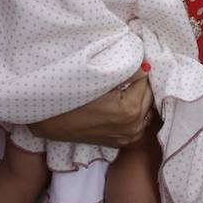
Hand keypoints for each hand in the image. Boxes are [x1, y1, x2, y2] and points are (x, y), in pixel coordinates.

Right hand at [29, 68, 154, 147]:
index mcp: (130, 108)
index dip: (137, 67)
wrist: (52, 121)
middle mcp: (134, 125)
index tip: (131, 60)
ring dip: (141, 97)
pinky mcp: (123, 141)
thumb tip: (145, 64)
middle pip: (149, 95)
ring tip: (127, 86)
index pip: (145, 79)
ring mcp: (129, 136)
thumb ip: (126, 71)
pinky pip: (140, 122)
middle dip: (142, 82)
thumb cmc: (72, 96)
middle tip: (130, 70)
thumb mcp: (99, 78)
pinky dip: (137, 111)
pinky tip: (126, 102)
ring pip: (147, 109)